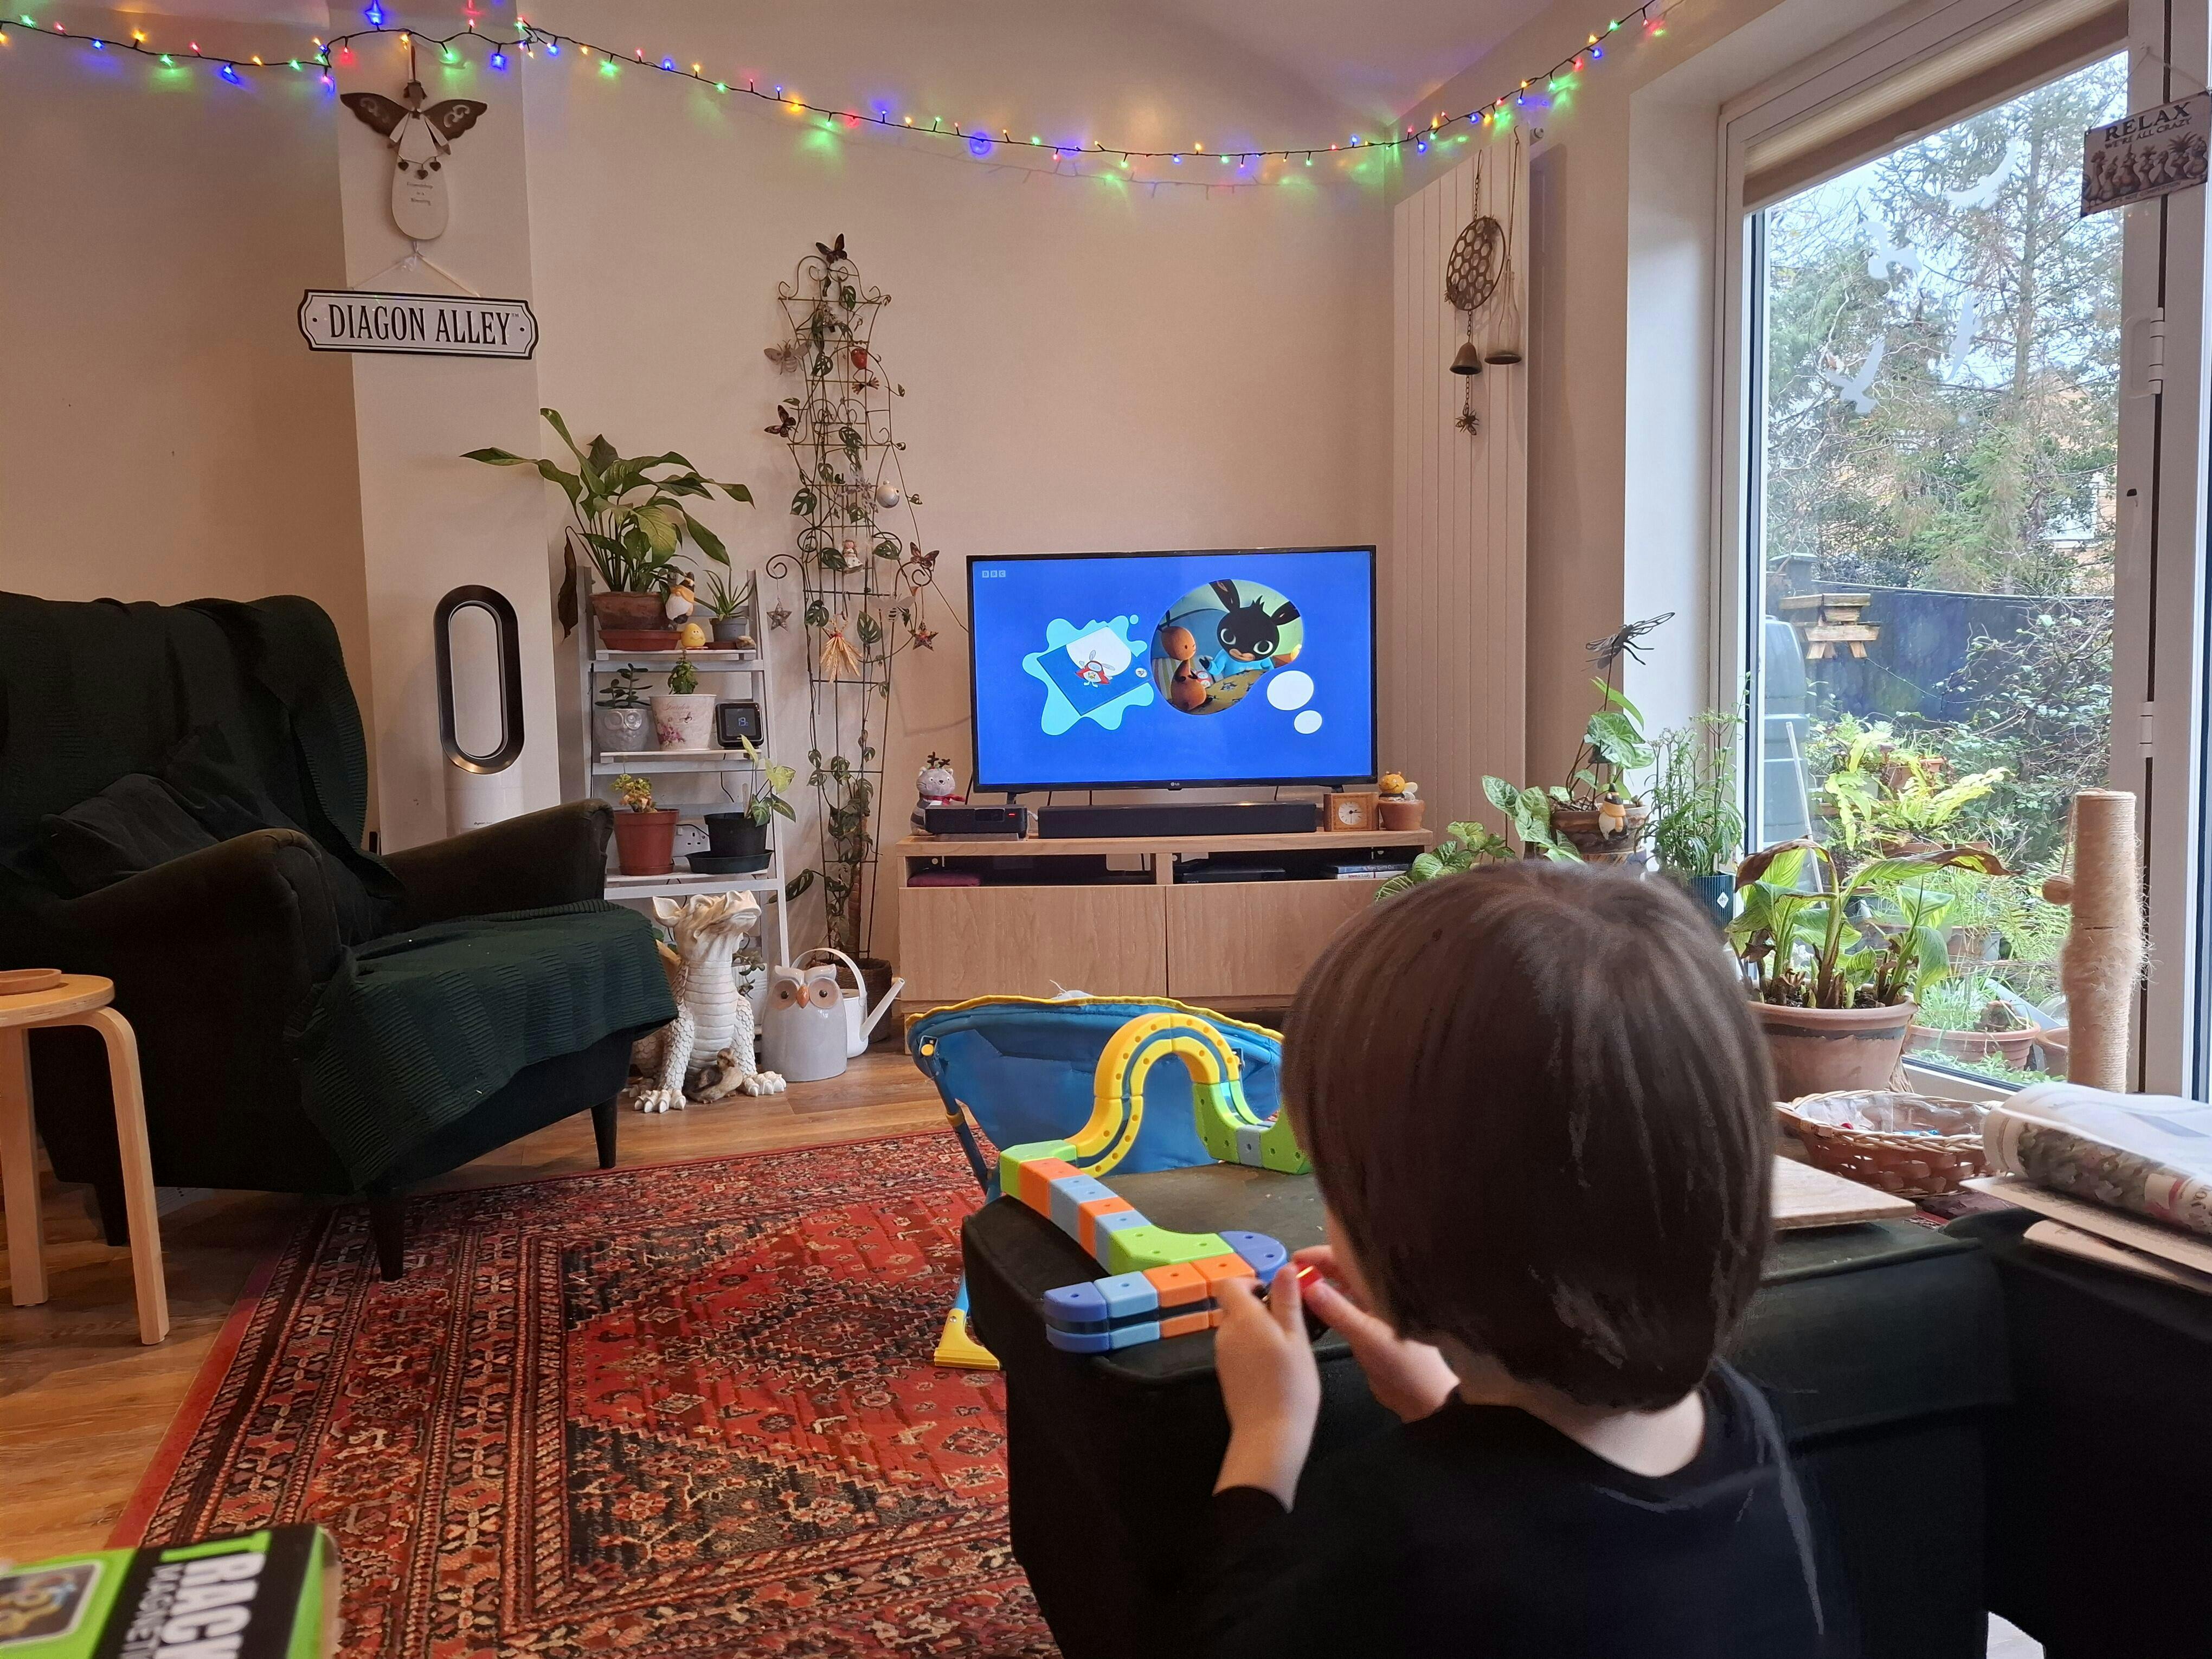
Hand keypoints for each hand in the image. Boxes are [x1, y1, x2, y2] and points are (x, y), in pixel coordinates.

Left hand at [1211, 1271, 1320, 1505]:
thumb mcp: (1296, 1338)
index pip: (1229, 1284)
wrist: (1269, 1436)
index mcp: (1242, 1318)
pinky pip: (1238, 1350)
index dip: (1249, 1282)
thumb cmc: (1290, 1384)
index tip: (1274, 1295)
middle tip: (1291, 1325)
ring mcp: (1223, 1356)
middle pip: (1235, 1307)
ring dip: (1259, 1331)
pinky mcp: (1227, 1375)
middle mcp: (1225, 1333)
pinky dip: (1254, 1350)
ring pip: (1238, 1329)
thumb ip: (1287, 1301)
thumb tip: (1284, 1267)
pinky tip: (1276, 1369)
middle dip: (1260, 1308)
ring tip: (1288, 1350)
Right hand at [1295, 1247, 1458, 1422]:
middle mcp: (1376, 1295)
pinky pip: (1341, 1310)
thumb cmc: (1401, 1363)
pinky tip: (1309, 1310)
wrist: (1420, 1397)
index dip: (1321, 1256)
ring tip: (1294, 1290)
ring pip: (1340, 1292)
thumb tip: (1306, 1285)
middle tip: (1288, 1276)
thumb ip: (1337, 1311)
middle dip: (1316, 1270)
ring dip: (1319, 1289)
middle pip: (1342, 1273)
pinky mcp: (1366, 1329)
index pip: (1348, 1260)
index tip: (1294, 1260)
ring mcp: (1371, 1312)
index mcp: (1382, 1289)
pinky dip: (1325, 1307)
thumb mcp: (1366, 1336)